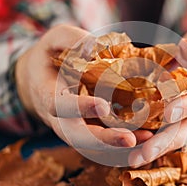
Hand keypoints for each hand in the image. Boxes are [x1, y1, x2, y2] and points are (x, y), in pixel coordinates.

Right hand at [15, 25, 143, 149]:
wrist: (40, 81)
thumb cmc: (49, 58)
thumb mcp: (54, 40)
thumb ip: (71, 40)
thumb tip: (94, 46)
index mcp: (48, 94)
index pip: (60, 105)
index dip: (80, 107)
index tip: (103, 105)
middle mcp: (60, 118)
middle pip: (78, 136)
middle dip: (103, 140)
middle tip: (129, 139)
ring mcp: (74, 127)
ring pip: (93, 145)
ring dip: (118, 146)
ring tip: (146, 139)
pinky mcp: (87, 129)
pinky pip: (101, 143)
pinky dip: (121, 143)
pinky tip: (145, 137)